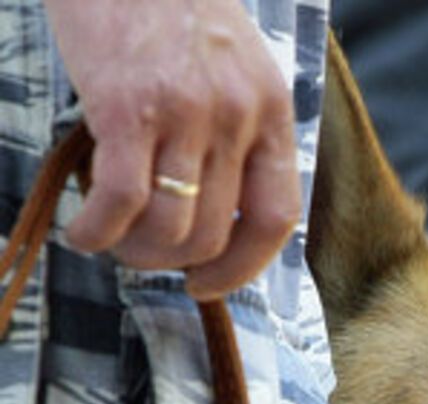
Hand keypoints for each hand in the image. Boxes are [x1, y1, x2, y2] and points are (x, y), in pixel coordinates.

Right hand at [44, 0, 300, 299]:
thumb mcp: (237, 69)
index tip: (209, 284)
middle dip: (172, 263)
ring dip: (132, 251)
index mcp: (272, 114)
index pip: (275, 219)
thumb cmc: (173, 9)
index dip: (243, 268)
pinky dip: (95, 230)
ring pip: (169, 227)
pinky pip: (119, 201)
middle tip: (141, 256)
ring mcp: (183, 114)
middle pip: (213, 233)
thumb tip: (220, 215)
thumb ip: (240, 135)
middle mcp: (235, 118)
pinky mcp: (125, 108)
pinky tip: (82, 231)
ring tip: (109, 241)